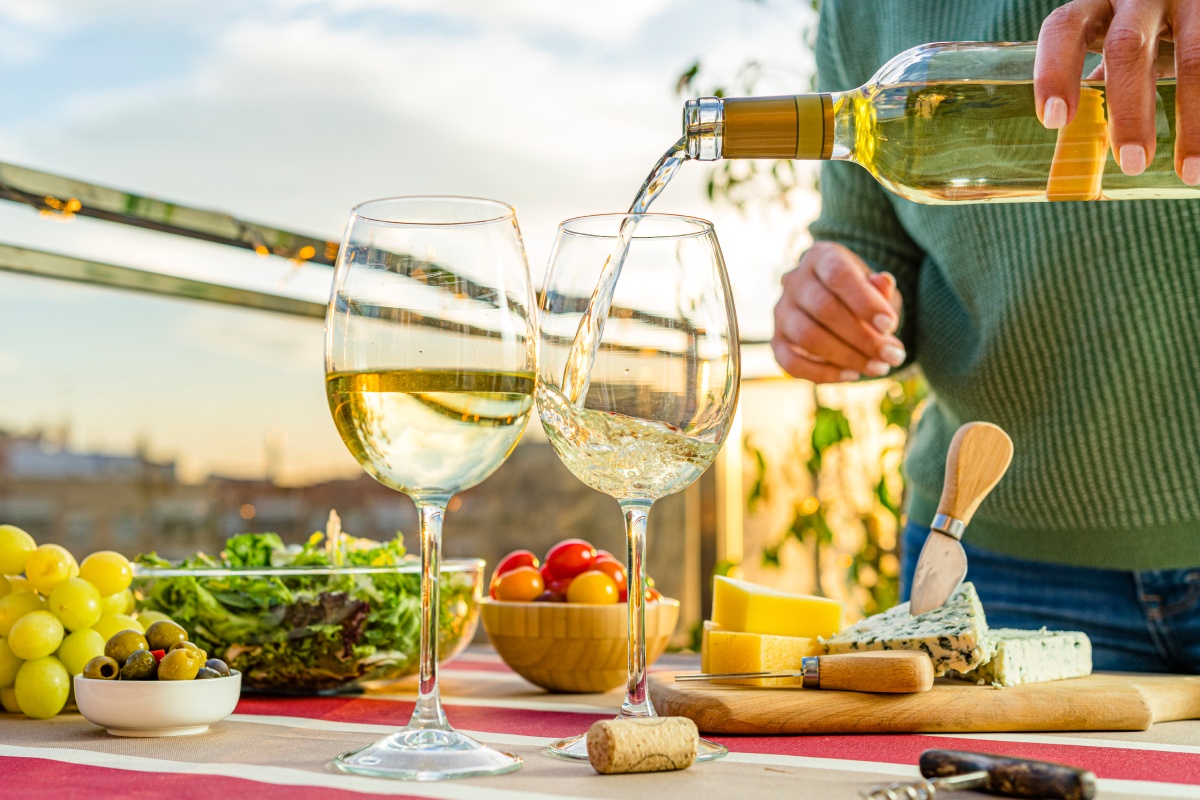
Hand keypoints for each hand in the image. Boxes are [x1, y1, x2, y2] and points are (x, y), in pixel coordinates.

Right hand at [772, 241, 905, 382]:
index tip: (889, 326)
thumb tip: (884, 284)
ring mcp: (781, 312)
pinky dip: (823, 373)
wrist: (835, 305)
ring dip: (847, 357)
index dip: (864, 302)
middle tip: (893, 355)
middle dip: (863, 337)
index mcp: (820, 257)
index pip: (837, 275)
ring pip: (808, 337)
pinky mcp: (777, 341)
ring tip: (878, 367)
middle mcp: (794, 281)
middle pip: (823, 309)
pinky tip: (851, 374)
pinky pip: (791, 362)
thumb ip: (881, 289)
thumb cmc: (860, 295)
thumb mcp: (876, 286)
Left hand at [1035, 0, 1195, 181]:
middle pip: (1127, 49)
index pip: (1064, 29)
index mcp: (1096, 5)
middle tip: (1132, 163)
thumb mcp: (1118, 35)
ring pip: (1192, 56)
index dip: (1055, 72)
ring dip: (1192, 119)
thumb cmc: (1145, 20)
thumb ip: (1105, 74)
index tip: (1054, 120)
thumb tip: (1075, 139)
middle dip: (1129, 110)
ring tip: (1189, 170)